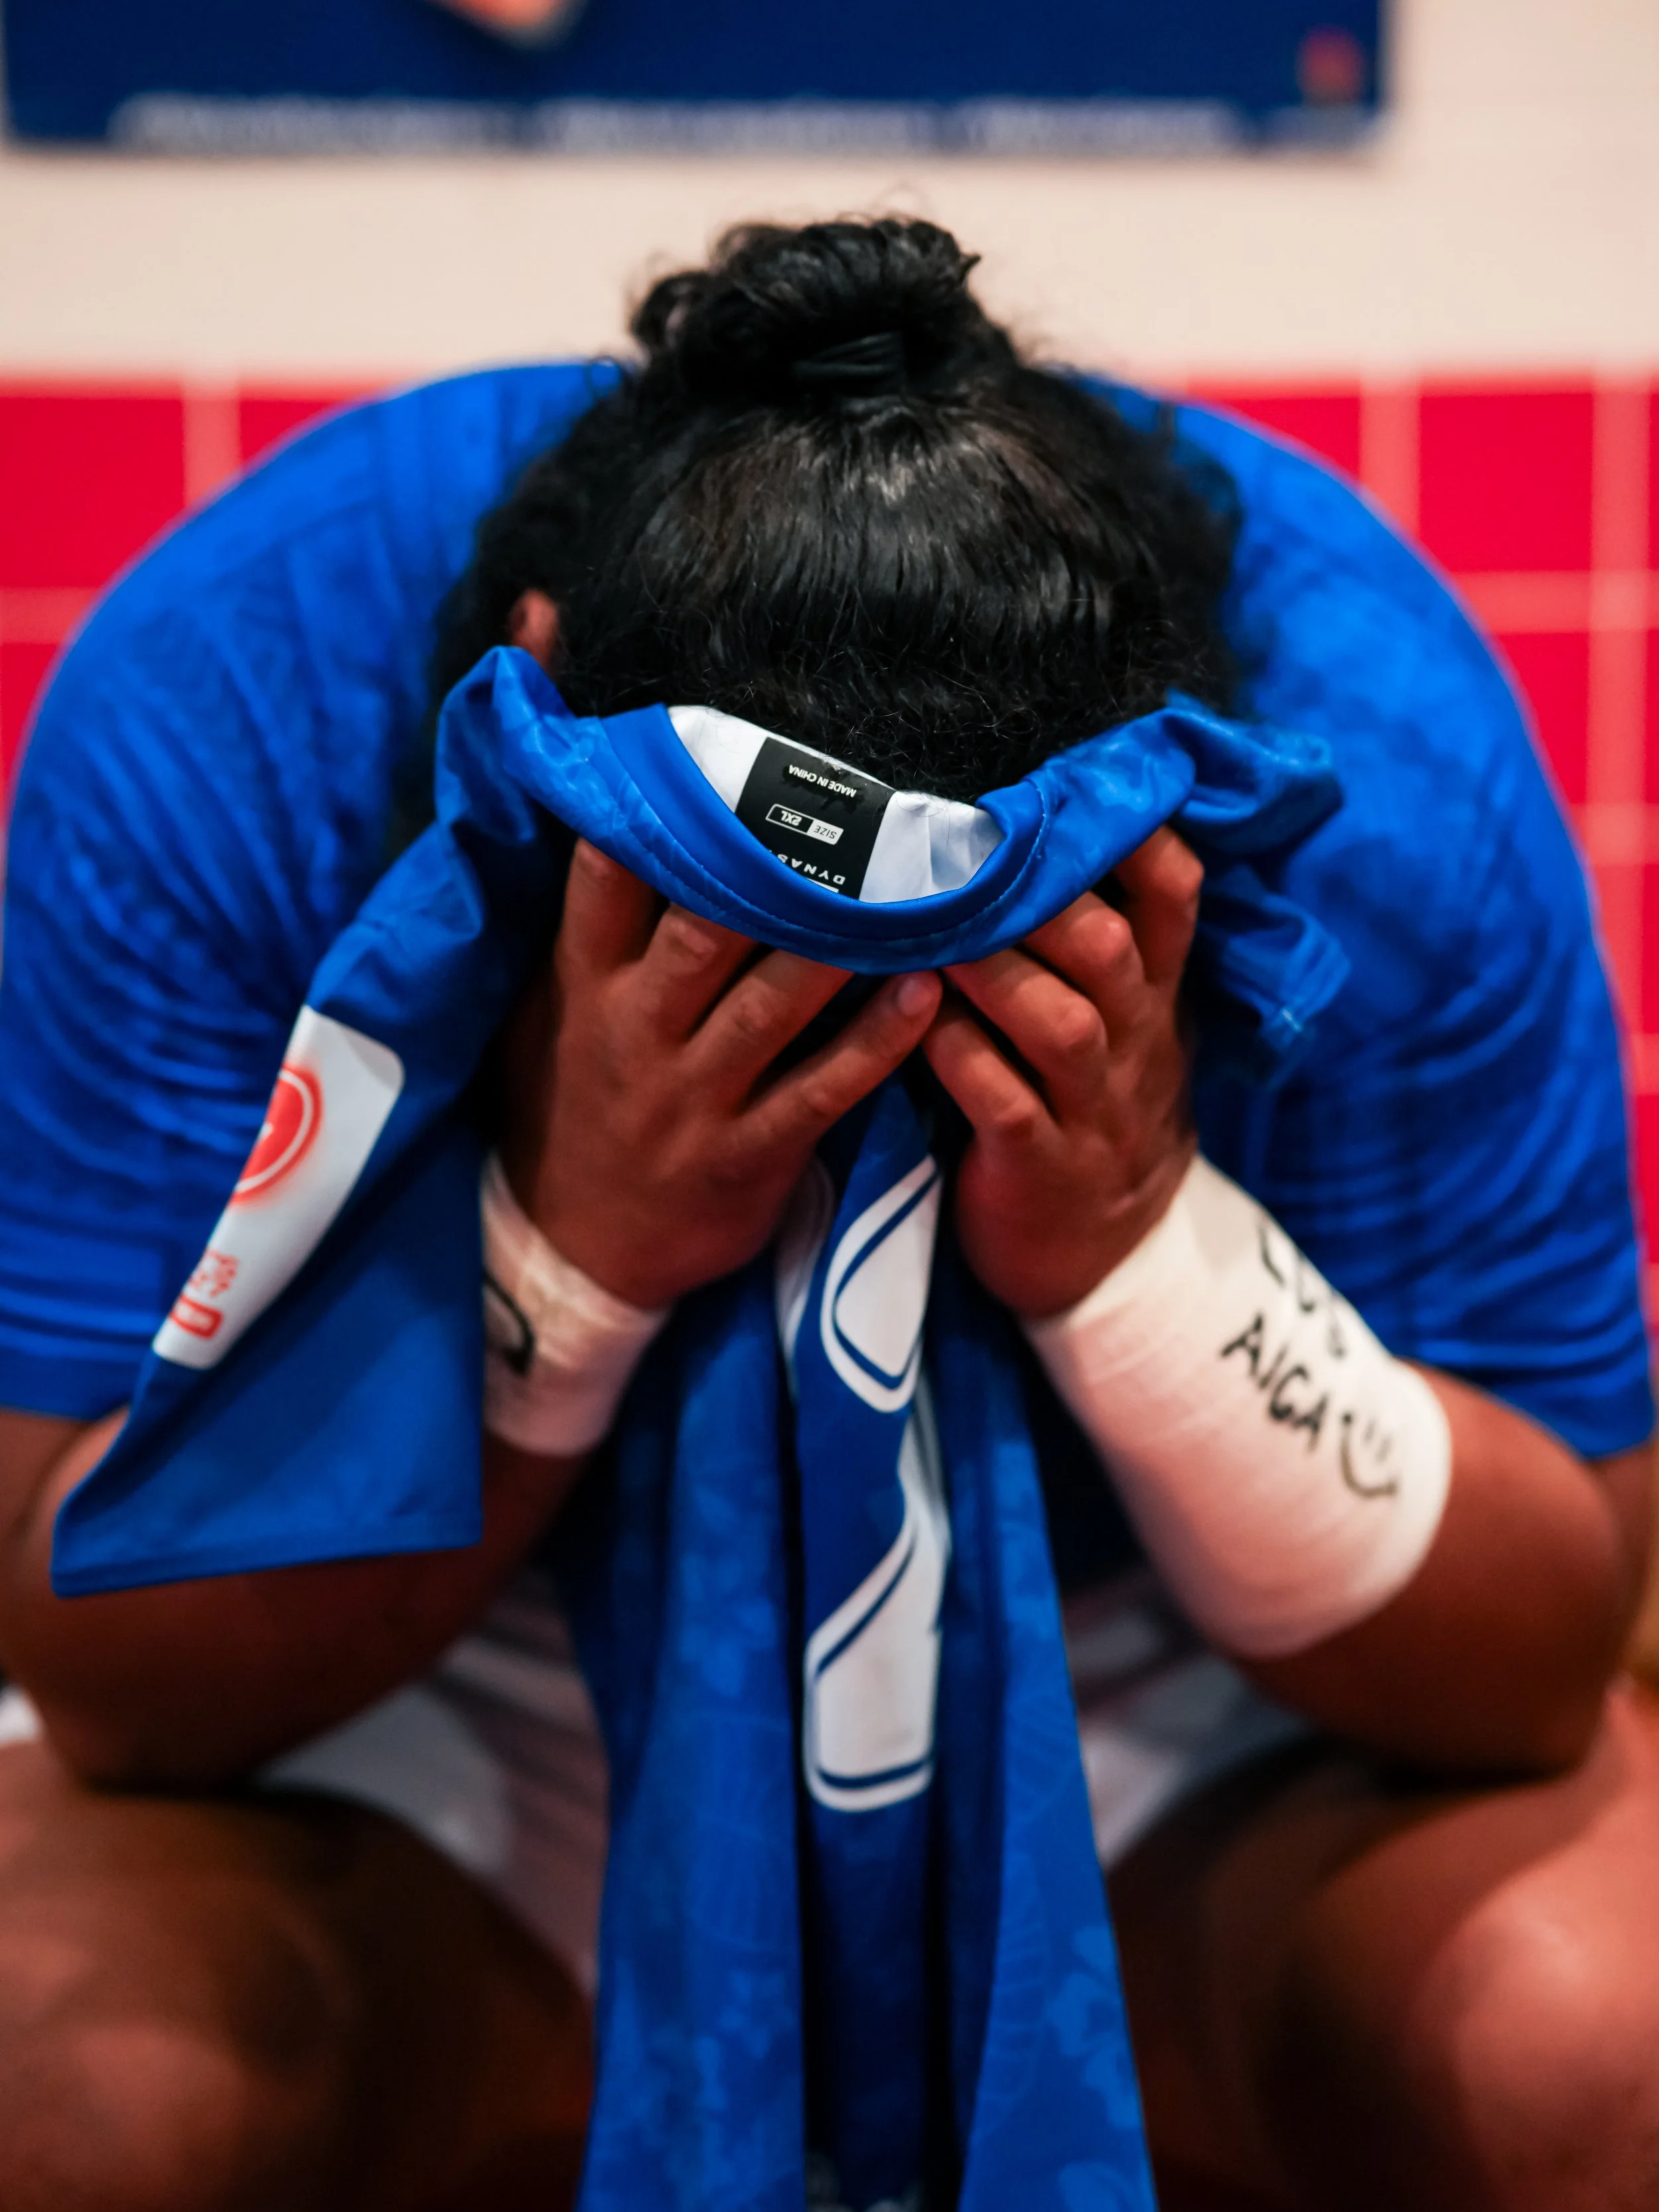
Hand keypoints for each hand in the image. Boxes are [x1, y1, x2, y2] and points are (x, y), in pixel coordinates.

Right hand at [500, 840, 942, 1309]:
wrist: (574, 1251)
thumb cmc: (569, 1103)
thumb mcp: (544, 1009)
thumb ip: (581, 922)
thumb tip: (604, 807)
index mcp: (584, 987)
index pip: (607, 882)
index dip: (657, 814)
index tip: (713, 745)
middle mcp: (638, 1033)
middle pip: (704, 932)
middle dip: (771, 867)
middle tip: (846, 800)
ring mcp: (696, 1098)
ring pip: (772, 1006)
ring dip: (840, 944)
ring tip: (907, 883)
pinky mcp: (750, 1154)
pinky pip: (823, 1090)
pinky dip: (876, 1043)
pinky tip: (925, 991)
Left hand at [922, 828, 1200, 1317]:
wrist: (1106, 1257)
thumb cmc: (1089, 1109)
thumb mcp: (1122, 1026)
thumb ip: (1096, 944)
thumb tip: (1033, 830)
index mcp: (1154, 997)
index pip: (1173, 896)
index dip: (1134, 836)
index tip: (1069, 782)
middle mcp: (1134, 1044)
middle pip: (1109, 948)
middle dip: (1041, 895)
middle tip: (962, 849)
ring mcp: (1093, 1110)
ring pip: (1060, 1023)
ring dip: (992, 969)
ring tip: (927, 930)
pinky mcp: (1042, 1166)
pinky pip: (1005, 1102)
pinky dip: (960, 1055)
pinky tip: (917, 1020)